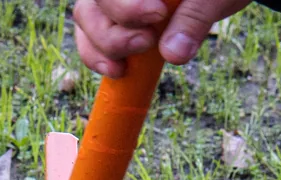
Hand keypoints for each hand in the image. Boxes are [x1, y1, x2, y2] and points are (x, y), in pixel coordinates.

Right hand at [72, 0, 252, 76]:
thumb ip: (194, 18)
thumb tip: (173, 54)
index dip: (126, 5)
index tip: (157, 14)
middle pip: (93, 3)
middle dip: (113, 31)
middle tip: (147, 42)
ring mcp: (111, 0)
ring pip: (86, 18)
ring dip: (102, 48)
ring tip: (128, 65)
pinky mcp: (112, 19)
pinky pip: (90, 37)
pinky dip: (98, 57)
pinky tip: (118, 71)